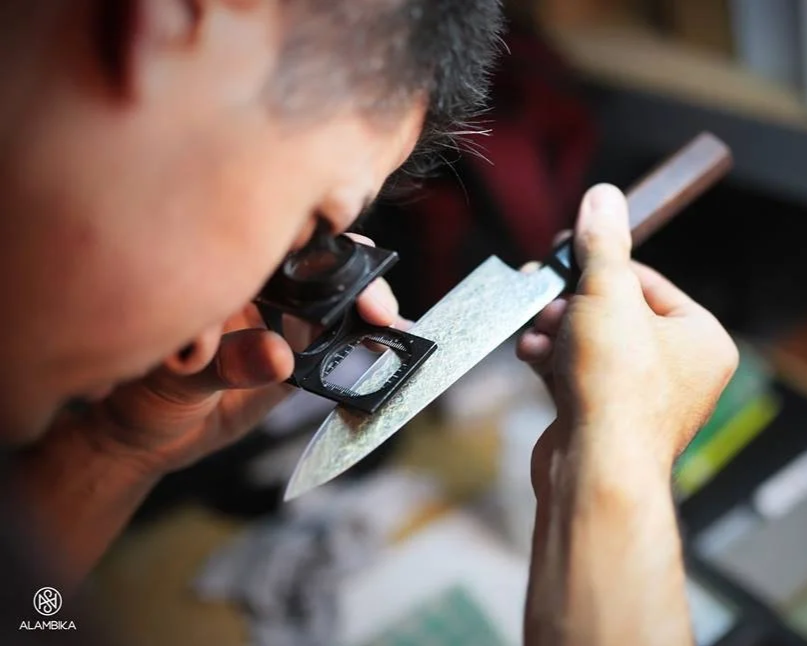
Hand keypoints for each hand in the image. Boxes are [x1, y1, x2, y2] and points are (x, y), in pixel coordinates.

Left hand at [52, 235, 404, 476]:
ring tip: (390, 330)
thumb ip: (227, 364)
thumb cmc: (141, 396)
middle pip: (321, 267)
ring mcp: (279, 325)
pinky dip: (362, 352)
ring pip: (336, 306)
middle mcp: (256, 292)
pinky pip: (335, 352)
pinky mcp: (296, 363)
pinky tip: (383, 354)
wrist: (144, 441)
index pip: (280, 241)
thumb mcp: (174, 379)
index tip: (347, 267)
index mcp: (222, 273)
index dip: (320, 247)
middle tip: (378, 309)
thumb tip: (279, 355)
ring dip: (366, 315)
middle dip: (359, 279)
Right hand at [517, 184, 737, 481]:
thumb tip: (603, 197)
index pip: (645, 280)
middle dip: (568, 303)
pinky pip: (573, 371)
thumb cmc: (616, 387)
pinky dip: (549, 359)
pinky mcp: (600, 414)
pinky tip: (532, 355)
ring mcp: (637, 396)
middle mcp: (675, 370)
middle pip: (611, 311)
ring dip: (553, 330)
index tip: (565, 254)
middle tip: (544, 294)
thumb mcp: (608, 295)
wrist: (593, 468)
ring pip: (585, 341)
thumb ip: (603, 244)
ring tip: (537, 331)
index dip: (601, 265)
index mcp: (698, 339)